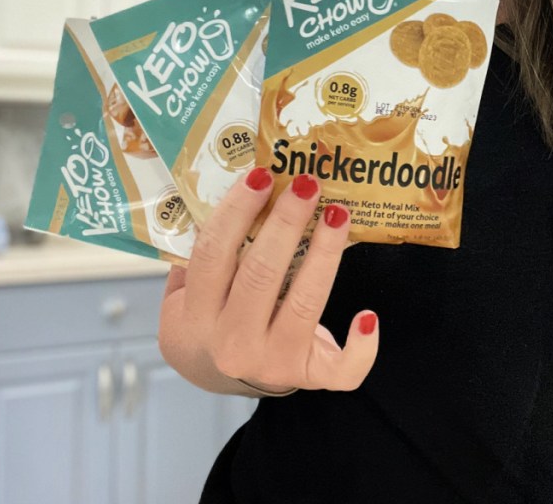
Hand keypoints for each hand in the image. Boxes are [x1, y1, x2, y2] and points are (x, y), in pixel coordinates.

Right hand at [158, 169, 378, 393]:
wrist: (219, 377)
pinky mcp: (308, 375)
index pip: (214, 254)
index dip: (237, 211)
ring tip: (339, 214)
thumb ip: (199, 253)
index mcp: (196, 314)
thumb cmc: (211, 317)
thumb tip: (232, 189)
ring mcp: (272, 362)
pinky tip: (367, 316)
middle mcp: (232, 342)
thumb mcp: (185, 293)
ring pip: (304, 303)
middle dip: (287, 222)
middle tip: (307, 184)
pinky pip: (340, 370)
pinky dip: (359, 348)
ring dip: (325, 253)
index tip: (262, 175)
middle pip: (261, 274)